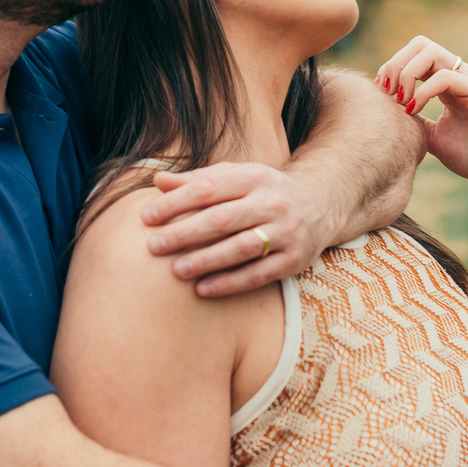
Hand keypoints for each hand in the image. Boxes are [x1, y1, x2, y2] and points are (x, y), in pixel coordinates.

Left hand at [141, 161, 324, 297]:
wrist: (320, 204)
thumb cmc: (264, 191)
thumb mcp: (236, 177)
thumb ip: (198, 180)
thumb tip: (157, 182)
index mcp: (253, 177)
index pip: (208, 188)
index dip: (176, 202)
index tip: (147, 217)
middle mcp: (272, 202)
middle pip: (222, 219)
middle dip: (185, 233)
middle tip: (153, 246)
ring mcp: (286, 232)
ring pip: (241, 248)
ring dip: (206, 260)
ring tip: (176, 270)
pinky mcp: (295, 259)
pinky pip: (258, 274)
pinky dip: (229, 283)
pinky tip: (202, 289)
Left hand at [375, 35, 467, 206]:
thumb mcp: (433, 136)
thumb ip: (415, 120)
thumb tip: (389, 113)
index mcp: (449, 82)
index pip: (415, 54)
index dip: (393, 67)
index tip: (381, 93)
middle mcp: (460, 75)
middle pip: (420, 44)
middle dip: (396, 64)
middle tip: (388, 92)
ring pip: (431, 53)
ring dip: (407, 74)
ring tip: (401, 101)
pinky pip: (445, 77)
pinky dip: (423, 91)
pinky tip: (413, 110)